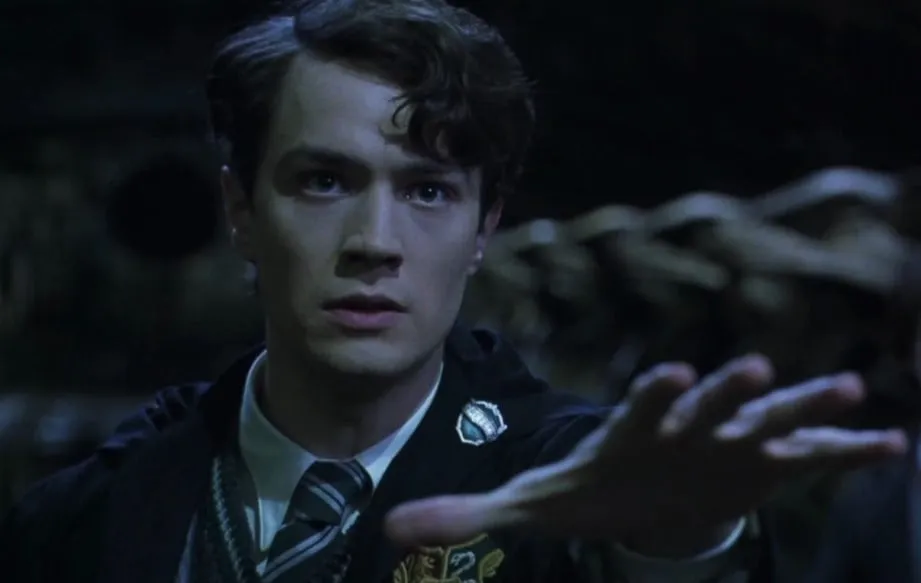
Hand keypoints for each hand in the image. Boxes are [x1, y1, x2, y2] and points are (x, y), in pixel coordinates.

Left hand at [385, 355, 907, 548]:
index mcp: (629, 432)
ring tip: (846, 391)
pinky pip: (806, 454)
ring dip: (798, 405)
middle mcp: (683, 425)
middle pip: (706, 404)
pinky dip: (842, 450)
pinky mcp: (761, 464)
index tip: (665, 373)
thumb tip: (388, 530)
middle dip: (727, 390)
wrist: (640, 484)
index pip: (638, 408)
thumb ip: (465, 515)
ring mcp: (727, 442)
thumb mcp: (529, 504)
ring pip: (765, 418)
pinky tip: (888, 446)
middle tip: (750, 369)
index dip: (652, 393)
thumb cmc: (587, 488)